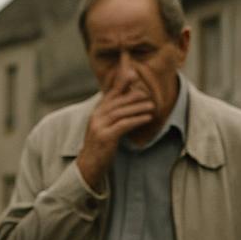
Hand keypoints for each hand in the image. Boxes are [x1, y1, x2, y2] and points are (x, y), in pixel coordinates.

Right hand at [75, 68, 154, 189]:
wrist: (88, 166)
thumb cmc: (99, 147)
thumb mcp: (105, 127)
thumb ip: (114, 114)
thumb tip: (128, 104)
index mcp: (97, 112)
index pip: (111, 93)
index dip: (121, 81)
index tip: (133, 72)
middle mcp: (97, 116)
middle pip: (118, 101)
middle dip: (134, 96)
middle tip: (148, 94)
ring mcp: (100, 126)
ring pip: (121, 112)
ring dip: (138, 108)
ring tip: (152, 106)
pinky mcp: (105, 137)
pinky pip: (124, 125)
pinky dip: (137, 120)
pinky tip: (148, 118)